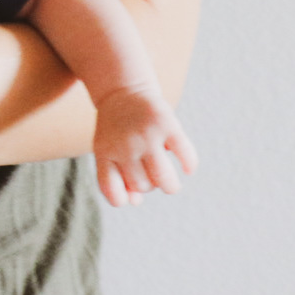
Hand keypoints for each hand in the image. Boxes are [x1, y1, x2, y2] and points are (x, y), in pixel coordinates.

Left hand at [93, 83, 197, 206]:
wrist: (122, 91)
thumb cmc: (116, 131)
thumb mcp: (107, 152)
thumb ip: (115, 180)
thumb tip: (135, 202)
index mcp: (105, 153)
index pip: (112, 191)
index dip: (122, 199)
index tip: (129, 191)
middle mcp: (124, 145)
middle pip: (142, 186)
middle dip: (149, 186)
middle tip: (149, 174)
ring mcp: (147, 135)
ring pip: (164, 179)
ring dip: (170, 186)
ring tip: (169, 181)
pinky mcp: (168, 124)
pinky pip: (186, 155)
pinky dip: (189, 165)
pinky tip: (186, 167)